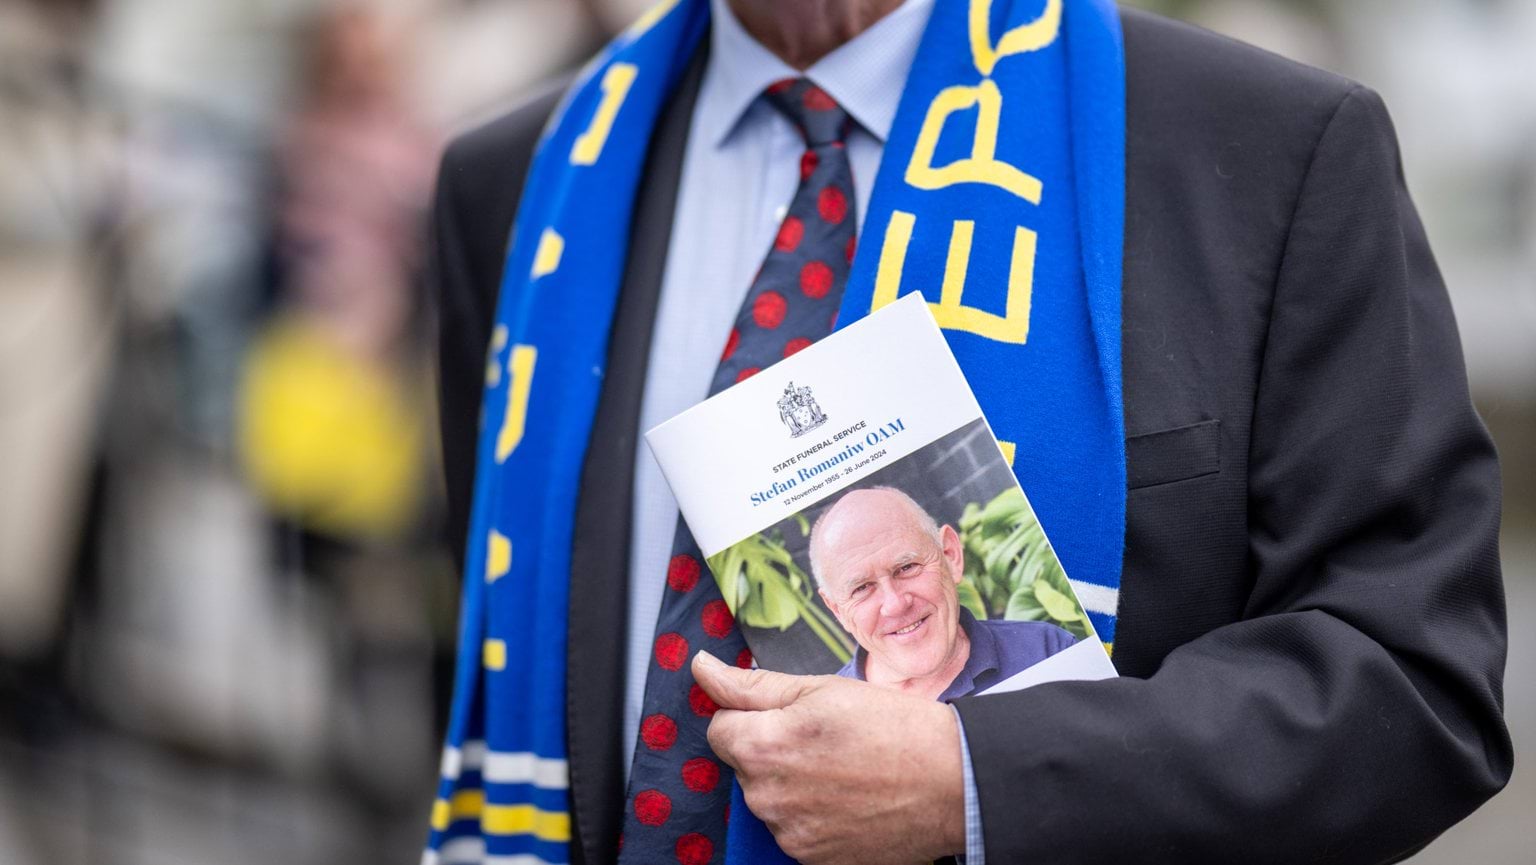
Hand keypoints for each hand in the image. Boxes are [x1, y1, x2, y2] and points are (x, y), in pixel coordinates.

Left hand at [691, 651, 966, 864]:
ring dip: (792, 784)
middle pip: (745, 765)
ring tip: (843, 770)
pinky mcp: (811, 859)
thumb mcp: (820, 689)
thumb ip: (752, 684)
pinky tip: (848, 799)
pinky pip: (793, 829)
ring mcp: (788, 833)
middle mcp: (765, 796)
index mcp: (762, 746)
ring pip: (769, 798)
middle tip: (825, 741)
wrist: (952, 782)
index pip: (720, 728)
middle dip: (772, 749)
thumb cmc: (892, 727)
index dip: (751, 715)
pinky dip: (812, 815)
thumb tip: (701, 667)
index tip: (789, 716)